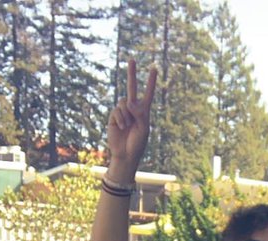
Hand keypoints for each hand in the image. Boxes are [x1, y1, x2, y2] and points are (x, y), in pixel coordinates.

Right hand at [107, 59, 156, 181]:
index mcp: (143, 112)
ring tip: (128, 127)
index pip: (148, 94)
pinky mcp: (114, 116)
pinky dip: (121, 119)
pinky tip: (122, 128)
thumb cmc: (137, 144)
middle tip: (132, 59)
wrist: (125, 155)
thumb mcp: (143, 129)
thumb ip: (140, 114)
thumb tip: (130, 101)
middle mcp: (133, 109)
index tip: (154, 69)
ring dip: (127, 114)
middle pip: (132, 88)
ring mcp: (123, 112)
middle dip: (132, 73)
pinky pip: (118, 110)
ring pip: (124, 102)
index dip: (150, 82)